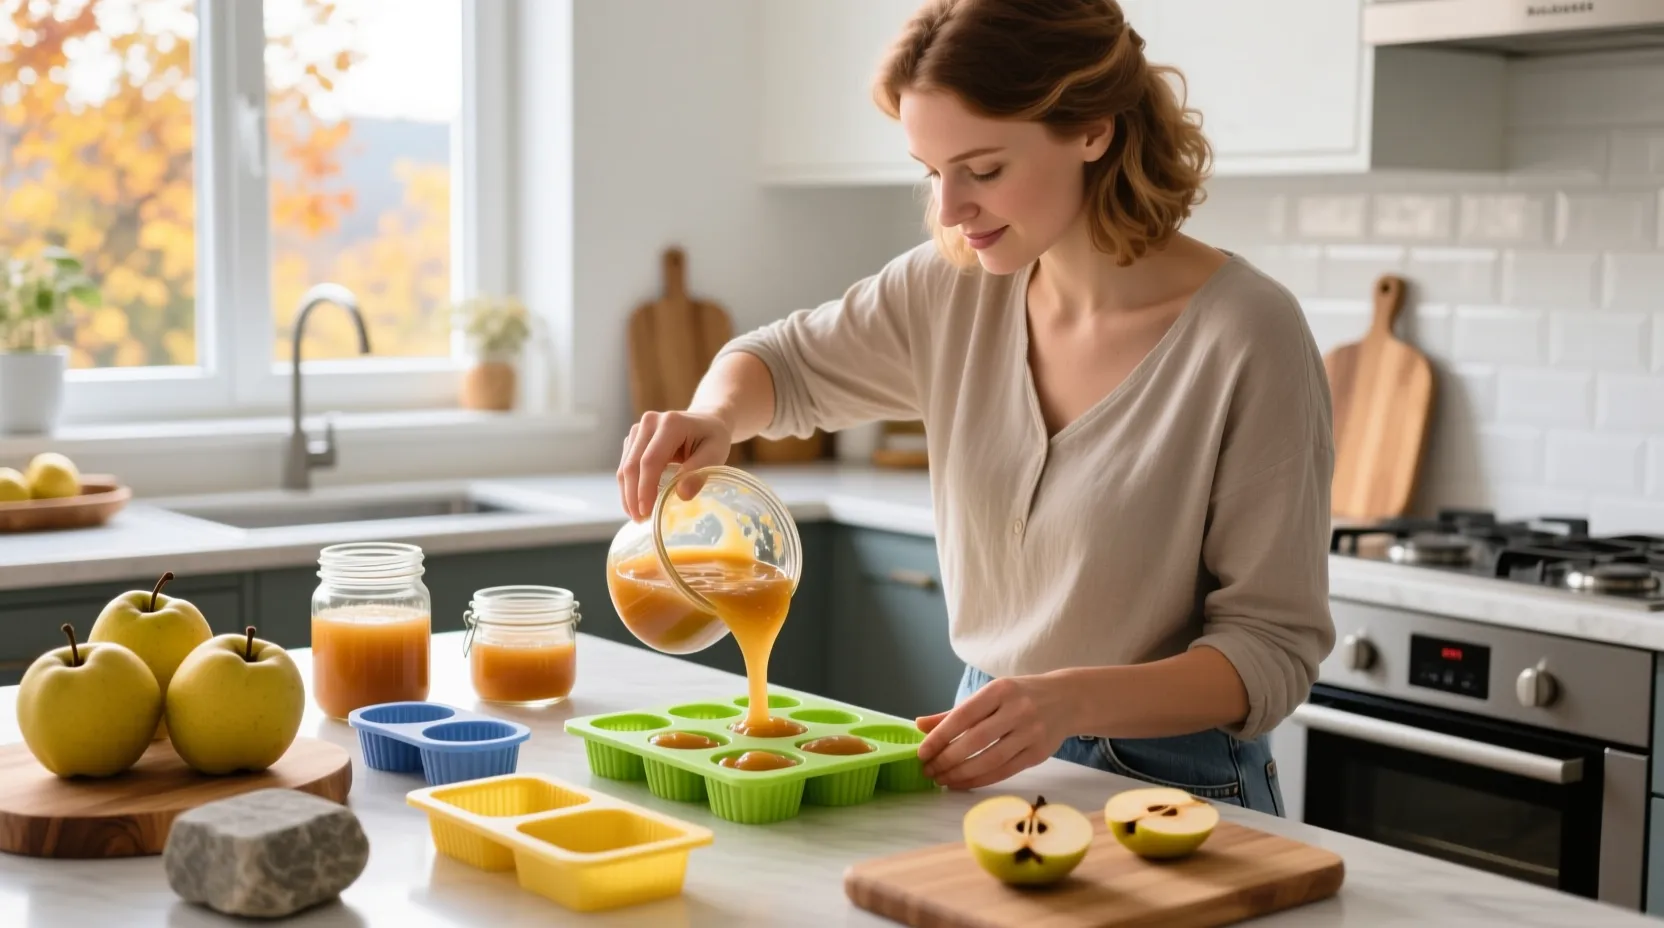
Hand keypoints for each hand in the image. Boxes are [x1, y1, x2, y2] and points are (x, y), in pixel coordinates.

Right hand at [616, 410, 734, 521]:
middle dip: (633, 496)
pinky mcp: (634, 439)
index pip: (650, 461)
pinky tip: (637, 502)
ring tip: (638, 516)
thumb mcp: (716, 454)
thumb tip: (682, 494)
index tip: (646, 512)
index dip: (645, 488)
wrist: (706, 421)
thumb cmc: (712, 438)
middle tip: (640, 521)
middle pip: (632, 465)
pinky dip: (629, 487)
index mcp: (670, 423)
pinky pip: (625, 466)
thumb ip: (699, 472)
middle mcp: (650, 422)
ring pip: (624, 467)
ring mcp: (638, 430)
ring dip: (628, 494)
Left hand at [914, 674, 1072, 790]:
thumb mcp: (989, 695)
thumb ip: (954, 712)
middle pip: (976, 740)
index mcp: (999, 690)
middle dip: (947, 759)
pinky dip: (980, 780)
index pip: (963, 716)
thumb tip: (920, 726)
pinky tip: (963, 783)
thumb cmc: (1019, 696)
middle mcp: (1017, 710)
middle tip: (928, 771)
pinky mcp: (1039, 754)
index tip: (922, 752)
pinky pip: (1005, 772)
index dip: (939, 736)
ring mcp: (1031, 733)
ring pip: (990, 760)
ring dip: (962, 774)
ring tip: (942, 780)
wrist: (1067, 700)